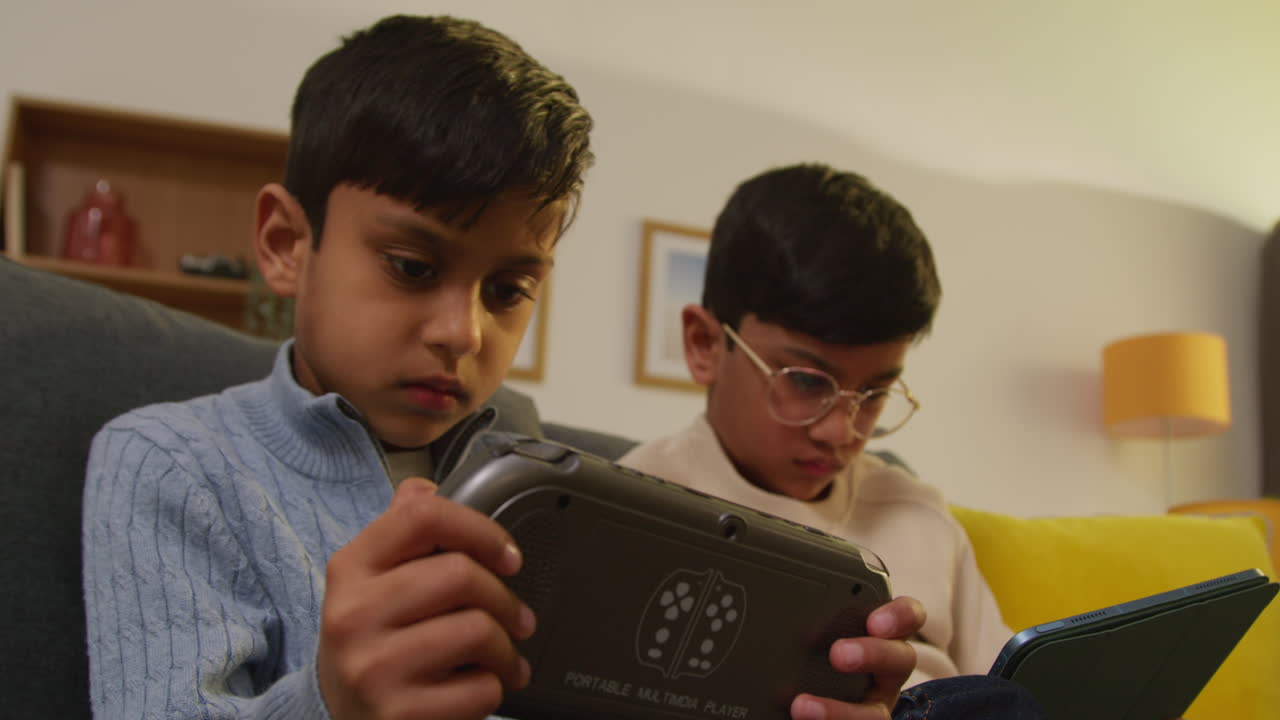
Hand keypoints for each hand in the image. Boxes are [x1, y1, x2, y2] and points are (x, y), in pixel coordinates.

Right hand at [317, 478, 535, 719]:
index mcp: (352, 569)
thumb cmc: (371, 646)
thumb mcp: (370, 586)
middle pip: (460, 574)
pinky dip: (493, 689)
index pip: (421, 515)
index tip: (508, 555)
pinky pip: (479, 689)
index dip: (480, 528)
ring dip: (507, 649)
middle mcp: (354, 614)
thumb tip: (425, 487)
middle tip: (518, 618)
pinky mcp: (397, 714)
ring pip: (478, 631)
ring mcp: (372, 667)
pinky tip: (479, 689)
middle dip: (505, 599)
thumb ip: (400, 536)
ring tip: (505, 659)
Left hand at [790, 595, 925, 719]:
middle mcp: (886, 671)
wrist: (798, 695)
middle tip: (839, 654)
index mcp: (882, 636)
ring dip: (841, 710)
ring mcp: (874, 704)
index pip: (907, 617)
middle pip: (900, 660)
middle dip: (873, 654)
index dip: (900, 616)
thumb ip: (812, 610)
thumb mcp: (821, 625)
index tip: (875, 620)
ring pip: (875, 713)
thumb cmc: (816, 649)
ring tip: (802, 706)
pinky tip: (797, 717)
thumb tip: (763, 578)